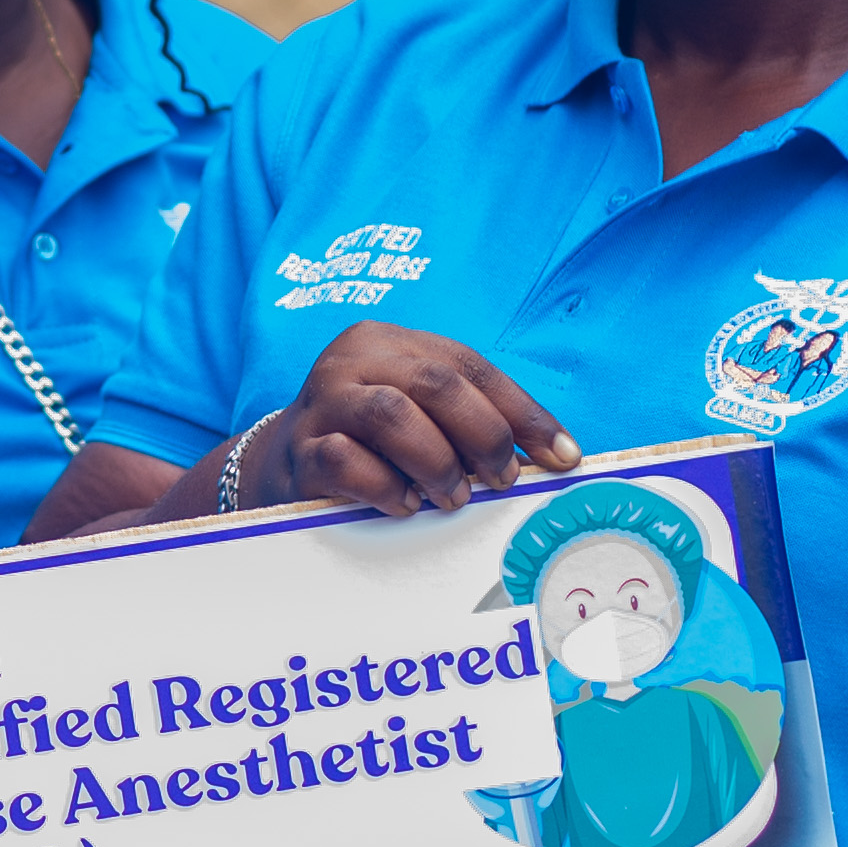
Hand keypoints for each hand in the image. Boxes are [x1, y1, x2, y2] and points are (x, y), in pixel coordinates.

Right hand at [256, 326, 578, 513]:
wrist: (286, 461)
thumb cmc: (373, 440)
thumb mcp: (422, 414)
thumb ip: (474, 421)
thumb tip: (555, 456)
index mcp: (389, 342)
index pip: (468, 365)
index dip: (522, 412)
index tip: (561, 456)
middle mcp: (353, 360)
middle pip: (435, 382)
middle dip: (483, 435)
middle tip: (501, 478)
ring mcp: (323, 403)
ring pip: (391, 415)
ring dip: (438, 462)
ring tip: (454, 496)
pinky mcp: (302, 451)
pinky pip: (348, 461)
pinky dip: (389, 487)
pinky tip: (405, 504)